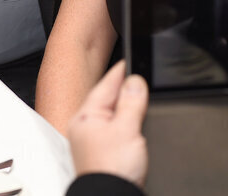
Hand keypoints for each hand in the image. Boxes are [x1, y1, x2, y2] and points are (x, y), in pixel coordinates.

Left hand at [68, 61, 148, 186]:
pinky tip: (136, 122)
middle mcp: (86, 127)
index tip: (133, 57)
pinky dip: (127, 121)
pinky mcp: (104, 152)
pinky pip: (116, 127)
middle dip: (125, 86)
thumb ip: (132, 102)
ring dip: (127, 104)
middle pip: (109, 97)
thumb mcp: (127, 129)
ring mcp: (94, 141)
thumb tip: (135, 80)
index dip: (122, 70)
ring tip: (141, 94)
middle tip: (142, 73)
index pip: (106, 84)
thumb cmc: (111, 171)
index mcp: (86, 117)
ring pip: (113, 112)